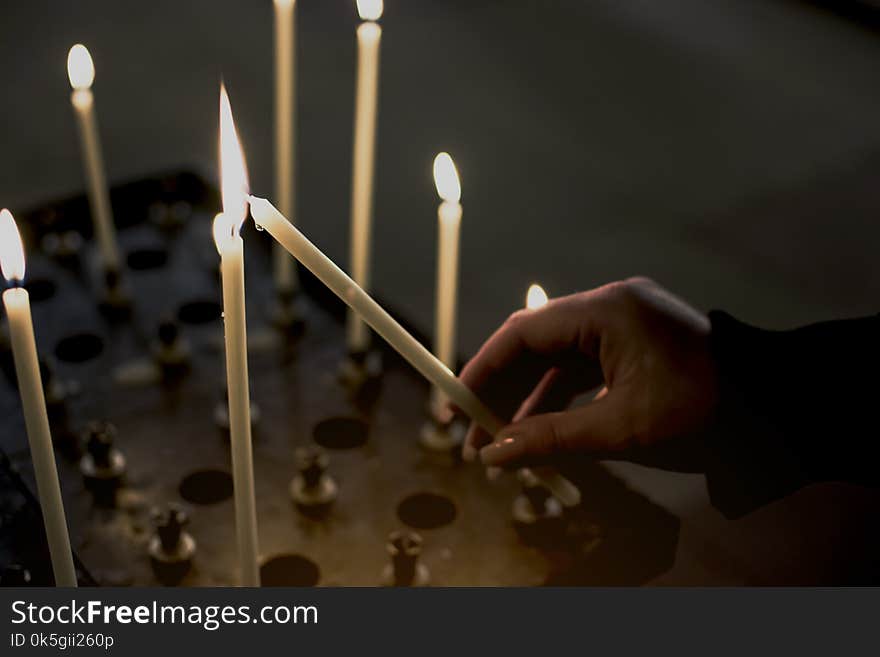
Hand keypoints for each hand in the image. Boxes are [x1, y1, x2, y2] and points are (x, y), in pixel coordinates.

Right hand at [459, 277, 717, 469]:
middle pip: (535, 345)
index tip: (455, 404)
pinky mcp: (634, 343)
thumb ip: (549, 437)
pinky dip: (559, 398)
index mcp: (607, 311)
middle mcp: (611, 307)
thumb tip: (491, 454)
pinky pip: (583, 368)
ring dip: (528, 400)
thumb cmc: (702, 413)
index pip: (523, 333)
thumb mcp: (619, 429)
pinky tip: (536, 432)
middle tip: (471, 437)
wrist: (773, 409)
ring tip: (499, 446)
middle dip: (502, 392)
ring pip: (557, 360)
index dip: (483, 369)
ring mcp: (623, 323)